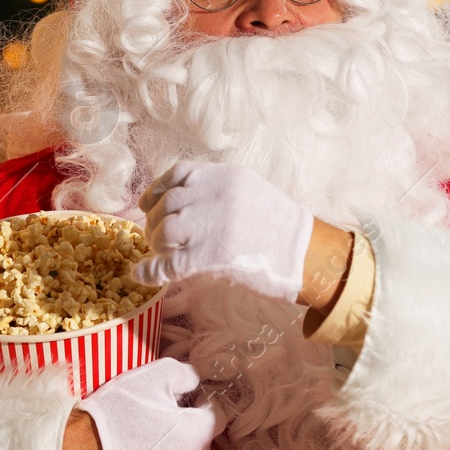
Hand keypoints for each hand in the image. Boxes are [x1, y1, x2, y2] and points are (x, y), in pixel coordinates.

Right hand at [76, 358, 222, 449]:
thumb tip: (195, 380)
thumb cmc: (114, 416)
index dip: (196, 406)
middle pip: (196, 446)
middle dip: (181, 434)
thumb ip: (182, 374)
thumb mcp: (150, 378)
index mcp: (196, 435)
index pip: (214, 417)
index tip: (174, 402)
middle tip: (149, 423)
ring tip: (132, 449)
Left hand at [134, 161, 314, 303]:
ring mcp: (211, 226)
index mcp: (225, 177)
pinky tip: (143, 276)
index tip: (149, 203)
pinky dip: (150, 271)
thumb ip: (220, 191)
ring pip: (164, 230)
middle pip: (168, 203)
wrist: (305, 254)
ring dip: (157, 243)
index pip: (179, 173)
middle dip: (156, 221)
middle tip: (158, 237)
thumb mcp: (252, 192)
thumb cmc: (282, 228)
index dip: (157, 189)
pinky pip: (168, 264)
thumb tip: (187, 202)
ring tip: (163, 254)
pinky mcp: (210, 257)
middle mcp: (214, 196)